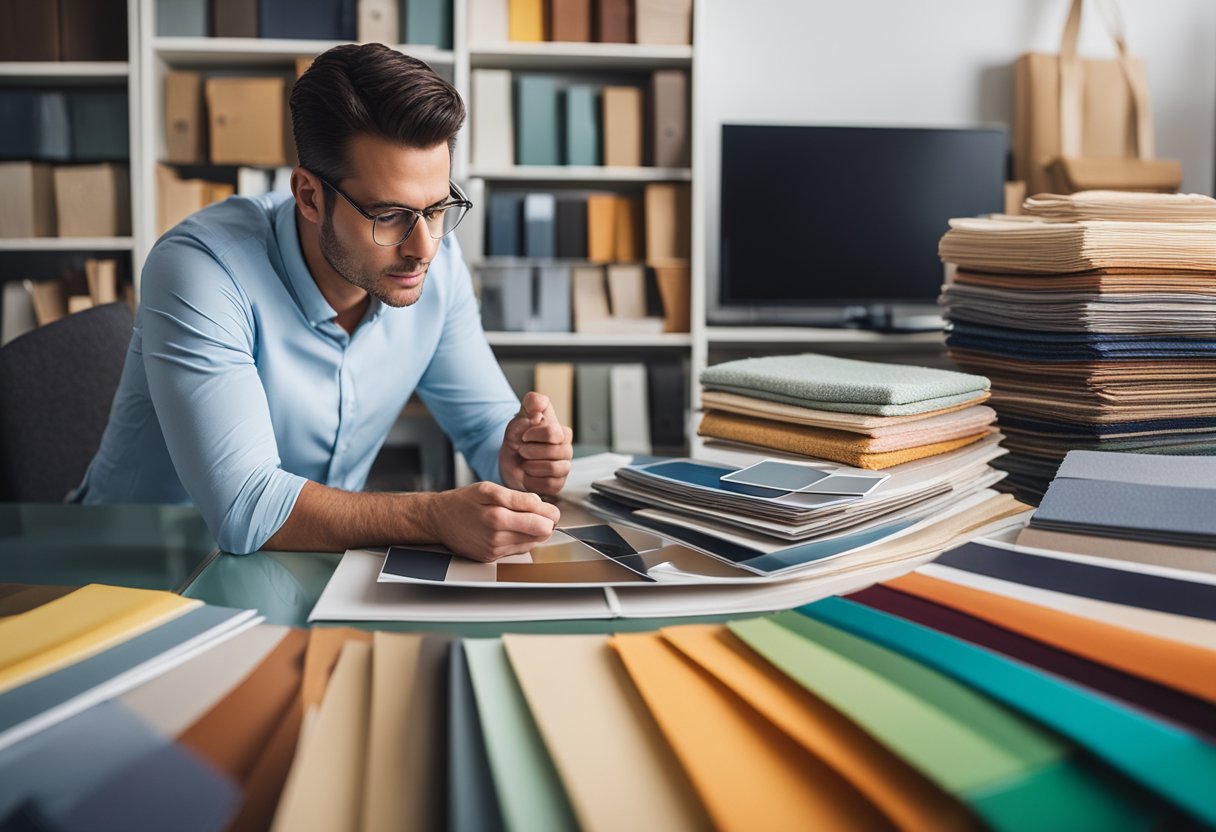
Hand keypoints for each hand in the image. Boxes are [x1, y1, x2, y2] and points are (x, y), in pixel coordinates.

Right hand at [425, 481, 559, 561]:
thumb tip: (540, 505)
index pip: (541, 521)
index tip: (550, 510)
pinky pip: (516, 550)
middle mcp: (497, 537)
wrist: (438, 520)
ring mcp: (494, 550)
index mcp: (498, 517)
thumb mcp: (488, 489)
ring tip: (522, 518)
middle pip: (541, 534)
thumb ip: (516, 497)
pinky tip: (511, 528)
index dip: (551, 514)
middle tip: (542, 514)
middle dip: (545, 523)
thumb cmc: (462, 502)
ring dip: (532, 532)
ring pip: (531, 543)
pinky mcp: (491, 558)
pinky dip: (519, 539)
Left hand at [499, 391, 573, 496]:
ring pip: (556, 469)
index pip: (553, 433)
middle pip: (556, 452)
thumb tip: (539, 405)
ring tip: (524, 463)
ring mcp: (563, 468)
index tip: (523, 436)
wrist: (510, 459)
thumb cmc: (519, 437)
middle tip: (521, 450)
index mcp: (562, 432)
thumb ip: (532, 402)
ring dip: (533, 466)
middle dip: (532, 451)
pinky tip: (527, 474)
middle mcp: (566, 450)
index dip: (534, 434)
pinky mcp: (557, 484)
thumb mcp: (522, 415)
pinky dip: (534, 480)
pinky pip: (551, 485)